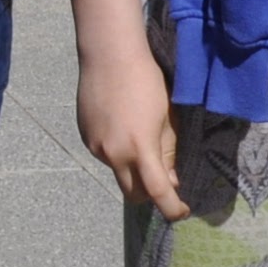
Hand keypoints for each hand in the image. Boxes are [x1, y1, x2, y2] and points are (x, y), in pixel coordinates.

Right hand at [80, 46, 185, 217]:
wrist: (109, 55)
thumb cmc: (146, 81)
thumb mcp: (166, 117)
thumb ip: (168, 152)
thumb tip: (171, 180)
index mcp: (140, 149)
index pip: (158, 192)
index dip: (172, 208)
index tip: (182, 211)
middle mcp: (113, 154)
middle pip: (133, 193)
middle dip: (150, 195)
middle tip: (164, 180)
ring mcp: (95, 146)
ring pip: (118, 172)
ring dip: (132, 168)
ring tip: (138, 136)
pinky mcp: (85, 136)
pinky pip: (104, 154)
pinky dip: (116, 151)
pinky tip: (121, 125)